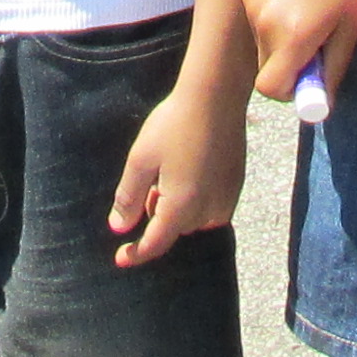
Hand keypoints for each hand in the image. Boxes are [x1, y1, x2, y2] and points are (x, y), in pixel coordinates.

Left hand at [109, 75, 247, 264]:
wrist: (216, 97)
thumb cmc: (173, 125)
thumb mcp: (141, 159)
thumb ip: (129, 197)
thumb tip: (119, 228)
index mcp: (181, 207)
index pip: (156, 244)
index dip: (136, 253)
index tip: (120, 259)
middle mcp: (208, 211)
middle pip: (174, 228)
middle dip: (158, 213)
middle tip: (152, 178)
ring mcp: (227, 199)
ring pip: (193, 219)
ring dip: (178, 206)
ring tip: (171, 168)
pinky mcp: (236, 185)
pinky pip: (211, 206)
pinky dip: (196, 198)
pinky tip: (190, 167)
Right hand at [242, 0, 356, 105]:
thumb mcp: (349, 25)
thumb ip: (333, 66)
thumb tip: (323, 101)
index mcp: (292, 36)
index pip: (272, 89)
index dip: (291, 93)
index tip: (311, 78)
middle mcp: (264, 25)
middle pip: (267, 71)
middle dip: (289, 70)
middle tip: (316, 47)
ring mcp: (251, 7)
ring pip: (263, 47)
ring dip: (283, 43)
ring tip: (308, 10)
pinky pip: (259, 23)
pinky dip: (275, 22)